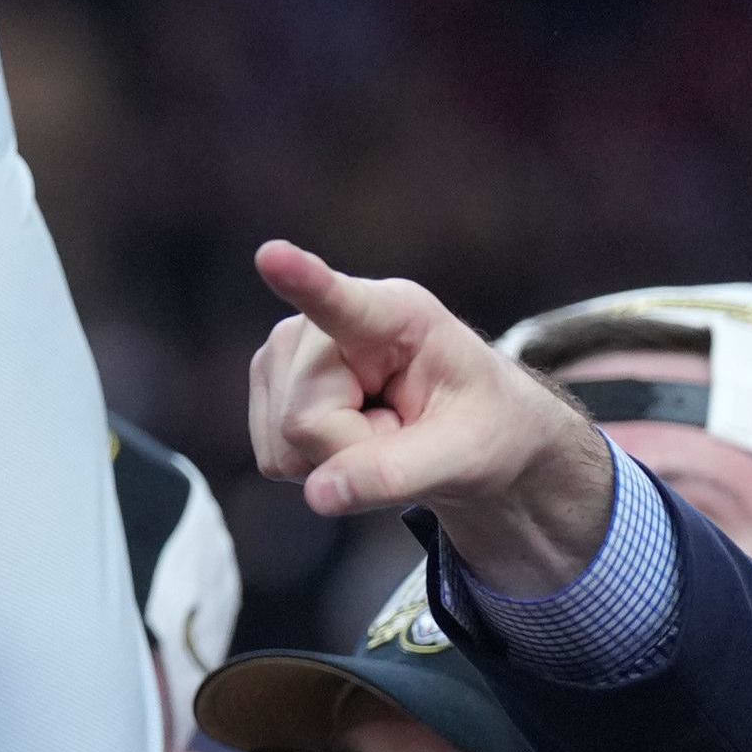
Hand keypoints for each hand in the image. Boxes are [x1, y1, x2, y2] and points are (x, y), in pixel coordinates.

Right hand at [246, 240, 617, 592]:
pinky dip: (315, 466)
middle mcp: (323, 323)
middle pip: (304, 417)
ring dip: (334, 461)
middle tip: (403, 436)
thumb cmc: (483, 427)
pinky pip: (271, 454)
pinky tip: (351, 440)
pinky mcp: (268, 383)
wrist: (471, 433)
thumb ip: (396, 474)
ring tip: (382, 434)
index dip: (303, 279)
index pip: (341, 302)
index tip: (271, 256)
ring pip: (281, 440)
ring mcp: (286, 352)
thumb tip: (318, 495)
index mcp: (397, 315)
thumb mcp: (466, 456)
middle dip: (354, 450)